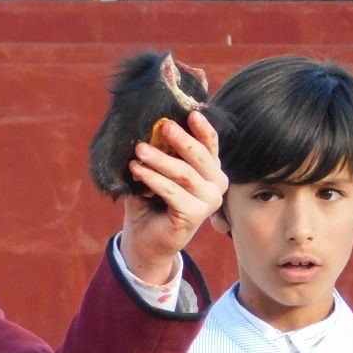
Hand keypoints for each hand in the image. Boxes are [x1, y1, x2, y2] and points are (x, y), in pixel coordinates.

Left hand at [118, 111, 226, 285]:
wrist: (144, 239)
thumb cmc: (150, 201)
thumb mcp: (156, 171)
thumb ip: (160, 150)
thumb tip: (151, 123)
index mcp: (210, 170)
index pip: (210, 144)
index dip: (203, 128)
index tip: (191, 113)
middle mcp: (216, 184)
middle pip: (201, 157)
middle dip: (181, 140)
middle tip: (163, 126)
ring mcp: (208, 202)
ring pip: (185, 174)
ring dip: (160, 160)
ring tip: (139, 150)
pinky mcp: (194, 216)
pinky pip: (173, 192)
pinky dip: (153, 179)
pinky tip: (137, 170)